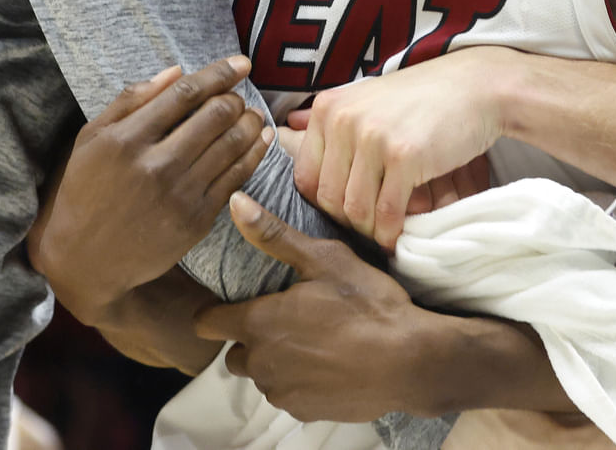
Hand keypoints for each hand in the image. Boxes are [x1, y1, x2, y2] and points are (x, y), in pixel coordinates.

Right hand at [28, 57, 270, 323]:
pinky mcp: (196, 219)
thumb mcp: (91, 138)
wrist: (85, 258)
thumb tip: (175, 71)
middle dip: (235, 98)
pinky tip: (260, 139)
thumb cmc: (85, 190)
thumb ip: (130, 100)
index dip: (218, 73)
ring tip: (253, 114)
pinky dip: (254, 154)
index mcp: (127, 140)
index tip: (240, 64)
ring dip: (250, 122)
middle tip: (240, 94)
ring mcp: (179, 194)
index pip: (185, 93)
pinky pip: (236, 178)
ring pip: (231, 144)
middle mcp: (156, 165)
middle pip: (215, 115)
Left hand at [194, 194, 443, 422]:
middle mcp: (262, 363)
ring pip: (262, 376)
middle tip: (283, 320)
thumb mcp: (324, 259)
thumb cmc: (367, 305)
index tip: (230, 303)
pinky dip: (298, 382)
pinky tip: (327, 365)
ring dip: (274, 362)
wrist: (409, 362)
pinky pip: (288, 395)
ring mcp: (283, 392)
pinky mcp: (305, 412)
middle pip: (233, 354)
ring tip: (310, 341)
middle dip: (249, 339)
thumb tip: (235, 203)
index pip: (207, 322)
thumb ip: (273, 235)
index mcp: (259, 323)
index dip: (214, 312)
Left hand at [294, 46, 513, 248]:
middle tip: (372, 226)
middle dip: (349, 221)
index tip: (349, 210)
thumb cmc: (421, 98)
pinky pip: (387, 212)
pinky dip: (392, 233)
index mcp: (328, 108)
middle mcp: (343, 120)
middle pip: (328, 198)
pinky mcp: (403, 156)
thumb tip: (285, 126)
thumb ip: (331, 119)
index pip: (305, 177)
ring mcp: (372, 137)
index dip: (325, 203)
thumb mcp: (367, 97)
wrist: (475, 86)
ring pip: (355, 210)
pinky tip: (400, 236)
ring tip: (386, 230)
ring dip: (371, 230)